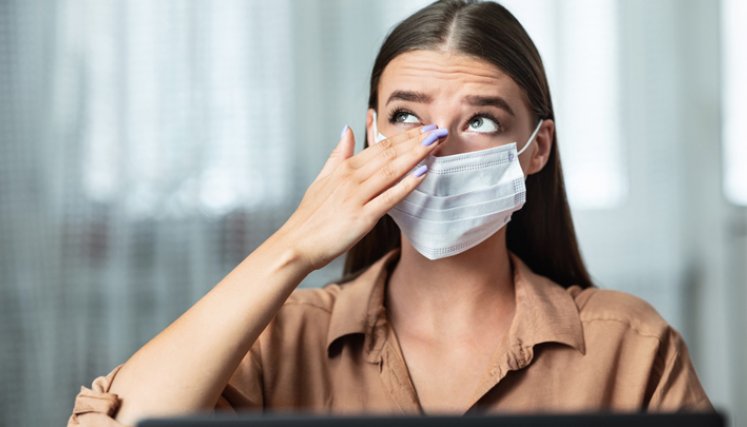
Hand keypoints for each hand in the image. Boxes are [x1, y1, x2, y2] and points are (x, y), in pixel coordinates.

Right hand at [276, 124, 446, 269]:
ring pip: (392, 171)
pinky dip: (407, 184)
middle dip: (416, 141)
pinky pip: (389, 197)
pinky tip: (423, 173)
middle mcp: (351, 178)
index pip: (379, 147)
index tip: (423, 128)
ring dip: (416, 155)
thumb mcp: (322, 179)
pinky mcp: (362, 217)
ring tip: (435, 143)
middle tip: (438, 130)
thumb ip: (337, 154)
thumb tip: (347, 129)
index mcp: (344, 169)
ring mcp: (357, 197)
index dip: (404, 136)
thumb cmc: (310, 217)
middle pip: (389, 154)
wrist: (296, 244)